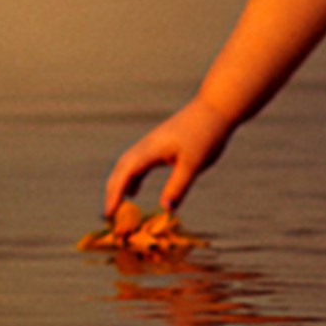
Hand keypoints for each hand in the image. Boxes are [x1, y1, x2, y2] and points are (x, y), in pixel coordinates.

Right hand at [104, 96, 233, 222]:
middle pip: (121, 168)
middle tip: (108, 217)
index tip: (108, 215)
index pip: (125, 173)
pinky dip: (132, 178)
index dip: (115, 194)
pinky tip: (135, 191)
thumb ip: (178, 186)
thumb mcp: (194, 163)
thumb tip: (165, 209)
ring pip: (128, 165)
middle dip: (112, 191)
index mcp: (152, 148)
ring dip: (119, 185)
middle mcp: (147, 144)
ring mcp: (153, 143)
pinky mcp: (160, 143)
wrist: (217, 107)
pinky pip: (138, 163)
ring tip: (117, 209)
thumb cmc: (206, 134)